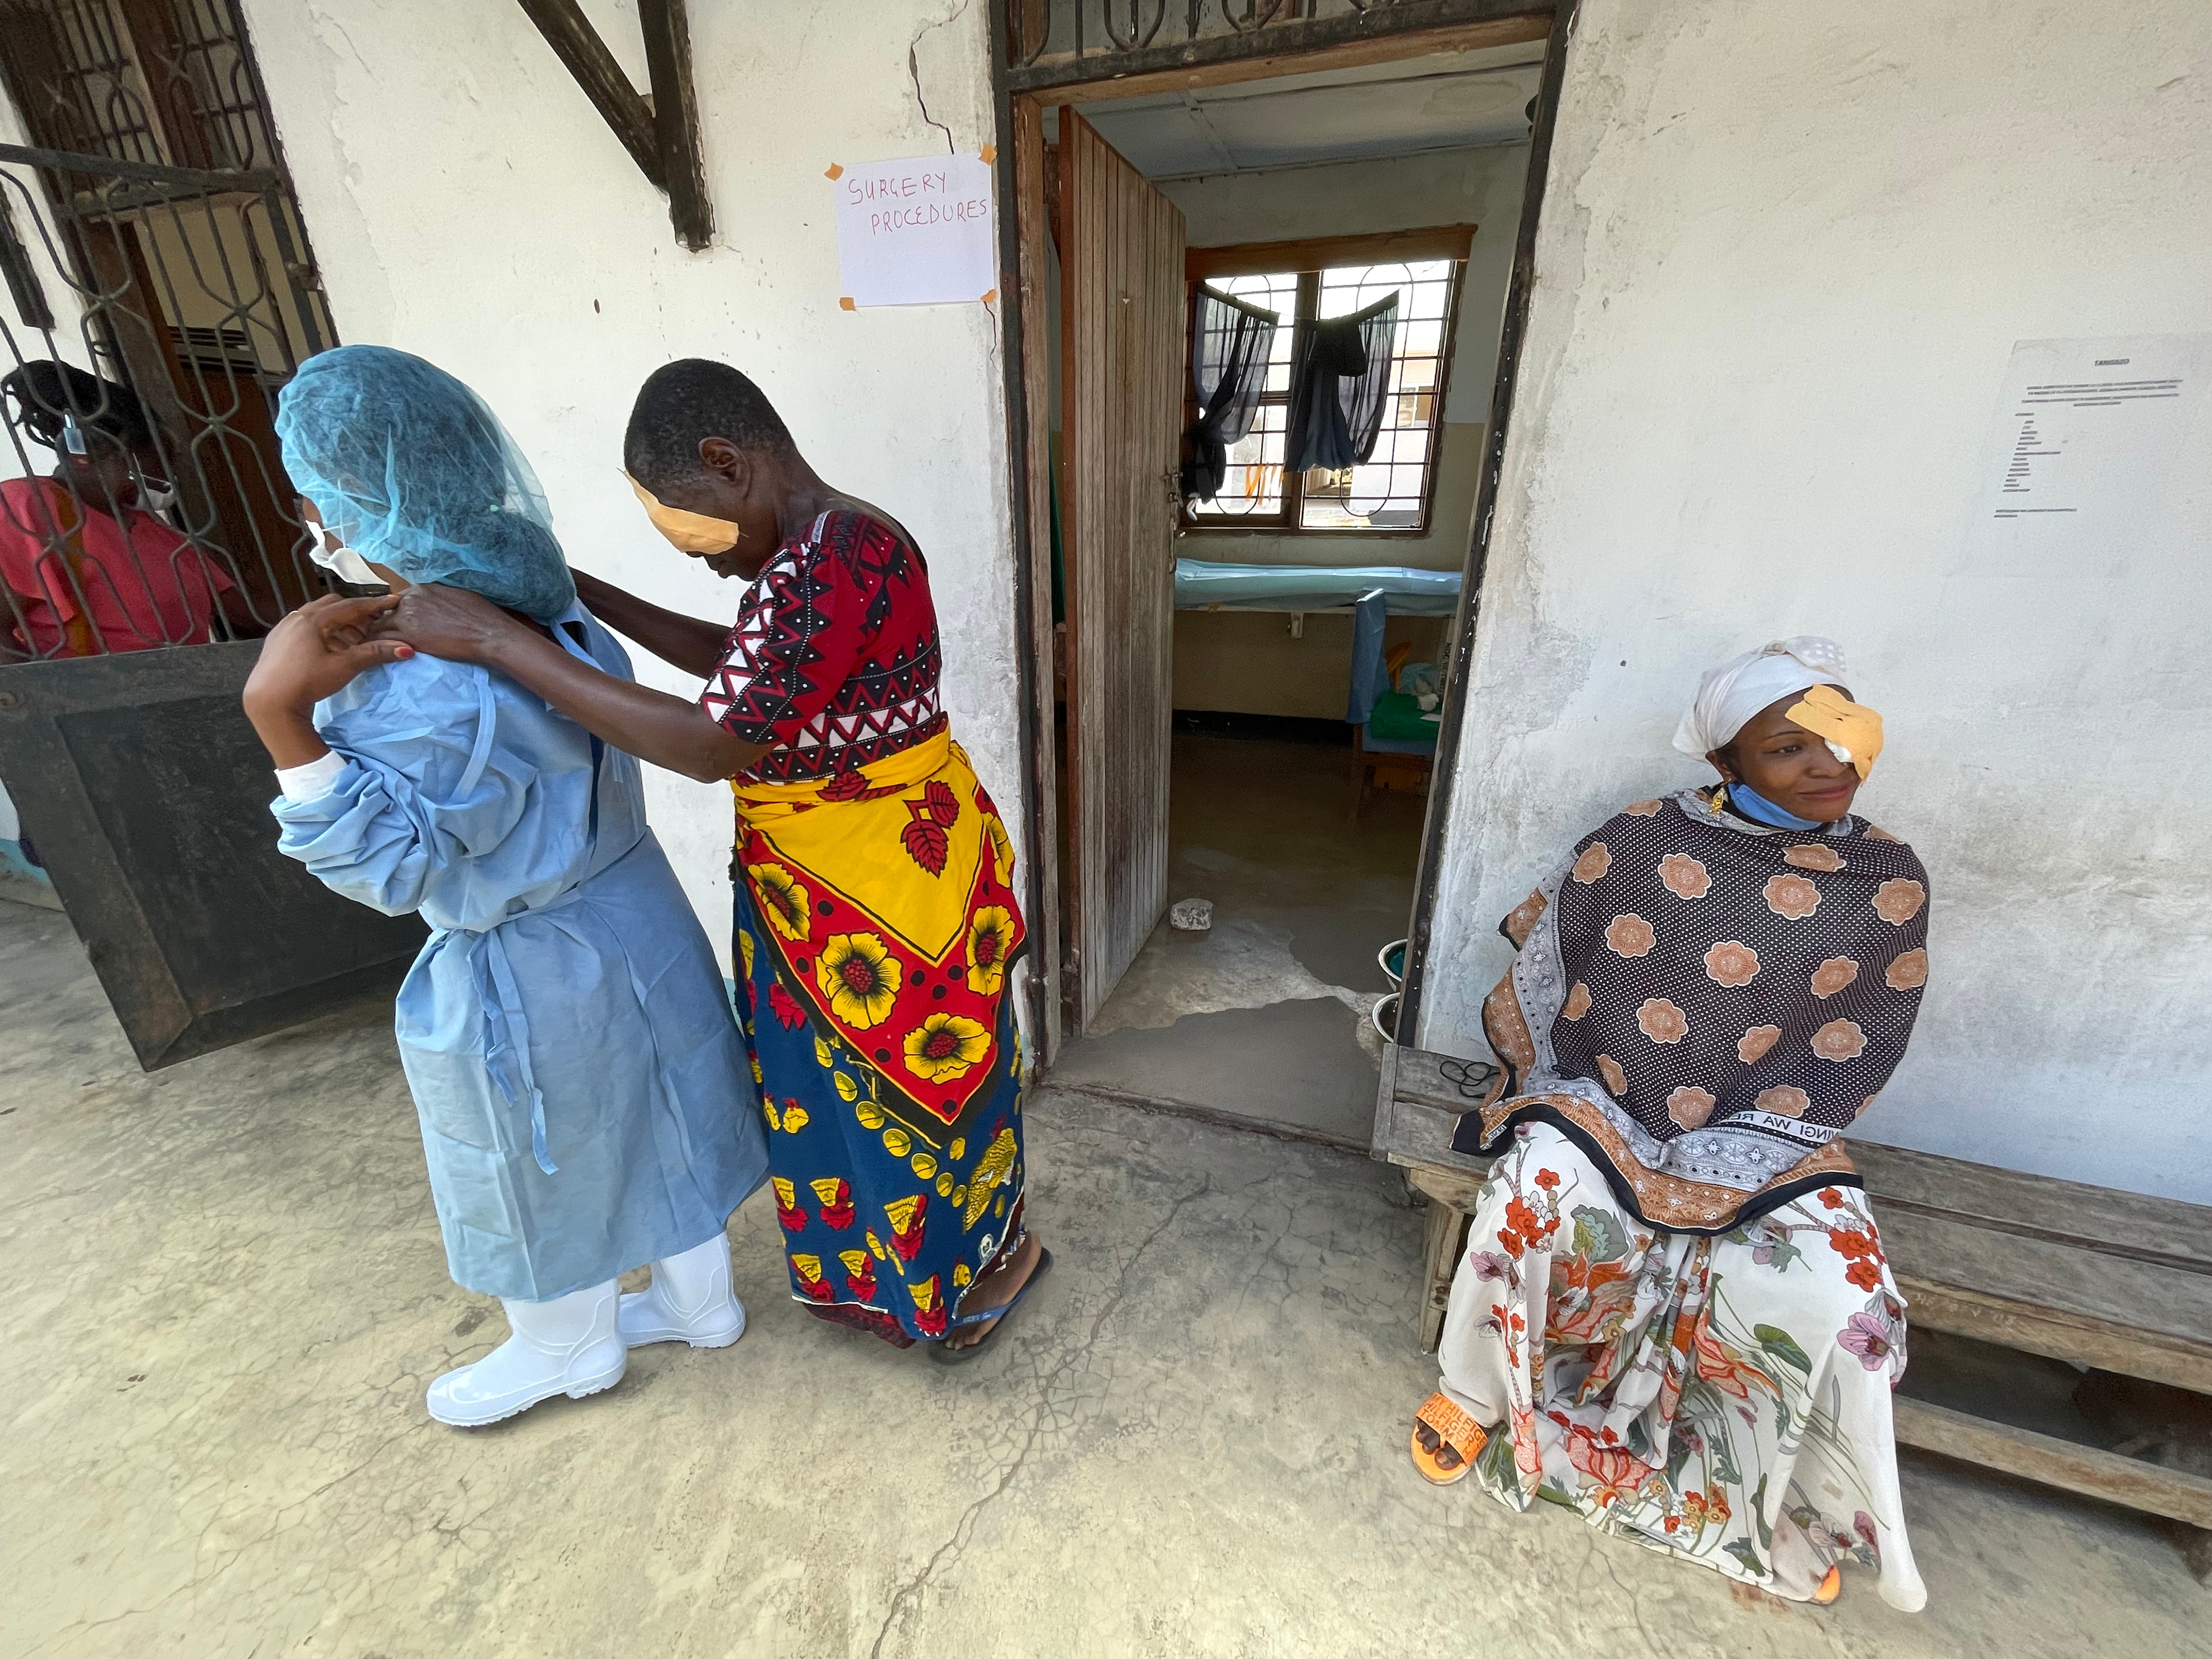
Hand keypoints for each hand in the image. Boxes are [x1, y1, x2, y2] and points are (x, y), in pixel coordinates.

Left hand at [243, 594, 409, 713]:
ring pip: (317, 615)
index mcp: (314, 619)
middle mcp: (297, 617)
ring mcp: (284, 627)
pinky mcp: (276, 639)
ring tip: (352, 641)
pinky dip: (322, 631)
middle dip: (355, 613)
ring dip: (338, 623)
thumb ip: (375, 653)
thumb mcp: (345, 666)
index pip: (351, 606)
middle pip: (333, 605)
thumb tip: (407, 649)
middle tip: (371, 626)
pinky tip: (328, 649)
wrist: (269, 702)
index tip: (393, 601)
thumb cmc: (308, 682)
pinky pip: (304, 626)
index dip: (375, 604)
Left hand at [369, 582, 527, 664]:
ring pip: (379, 626)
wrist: (488, 633)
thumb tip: (434, 607)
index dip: (397, 614)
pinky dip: (380, 647)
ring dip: (378, 637)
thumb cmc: (481, 616)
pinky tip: (382, 655)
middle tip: (385, 639)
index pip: (397, 600)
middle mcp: (410, 599)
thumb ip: (437, 600)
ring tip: (379, 649)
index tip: (399, 625)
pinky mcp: (408, 636)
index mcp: (422, 589)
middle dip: (384, 624)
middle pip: (384, 612)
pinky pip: (382, 641)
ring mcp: (407, 617)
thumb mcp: (455, 597)